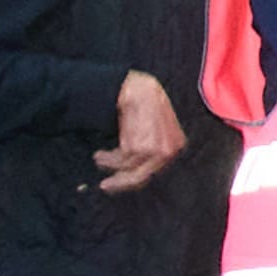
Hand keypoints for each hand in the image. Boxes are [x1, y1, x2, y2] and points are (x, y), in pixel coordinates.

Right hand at [94, 72, 185, 194]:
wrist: (141, 90)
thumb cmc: (150, 105)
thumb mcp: (160, 128)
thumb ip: (155, 147)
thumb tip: (140, 167)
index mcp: (177, 145)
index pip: (155, 170)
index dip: (135, 177)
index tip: (121, 181)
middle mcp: (168, 151)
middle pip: (141, 176)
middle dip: (120, 182)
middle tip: (106, 185)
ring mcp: (154, 150)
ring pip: (126, 168)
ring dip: (109, 165)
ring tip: (99, 158)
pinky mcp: (137, 147)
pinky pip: (119, 160)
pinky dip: (107, 159)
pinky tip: (101, 155)